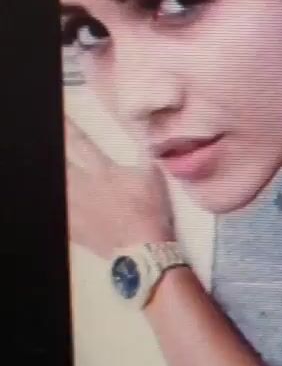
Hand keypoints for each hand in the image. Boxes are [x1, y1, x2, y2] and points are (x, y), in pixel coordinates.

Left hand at [64, 117, 173, 257]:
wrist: (142, 249)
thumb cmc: (150, 212)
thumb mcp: (154, 178)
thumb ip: (145, 154)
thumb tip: (144, 135)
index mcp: (103, 171)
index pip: (81, 143)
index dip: (69, 128)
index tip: (59, 116)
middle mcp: (83, 185)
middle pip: (62, 162)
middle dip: (56, 149)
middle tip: (51, 140)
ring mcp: (73, 207)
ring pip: (58, 184)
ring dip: (57, 175)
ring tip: (43, 165)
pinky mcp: (71, 227)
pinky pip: (57, 211)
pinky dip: (57, 204)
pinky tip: (57, 200)